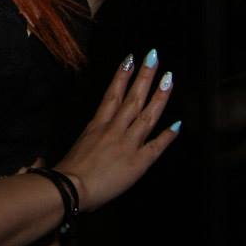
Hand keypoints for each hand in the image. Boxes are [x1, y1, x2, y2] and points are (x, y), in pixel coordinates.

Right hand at [55, 50, 178, 211]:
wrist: (71, 188)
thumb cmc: (68, 171)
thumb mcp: (76, 147)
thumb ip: (84, 139)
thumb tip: (73, 143)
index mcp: (97, 125)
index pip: (112, 95)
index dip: (122, 75)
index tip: (130, 59)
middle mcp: (114, 129)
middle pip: (132, 98)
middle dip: (144, 76)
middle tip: (154, 57)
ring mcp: (127, 144)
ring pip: (147, 115)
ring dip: (159, 96)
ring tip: (168, 78)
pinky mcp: (138, 162)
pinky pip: (156, 146)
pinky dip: (167, 135)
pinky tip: (178, 124)